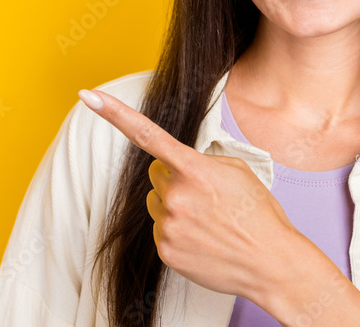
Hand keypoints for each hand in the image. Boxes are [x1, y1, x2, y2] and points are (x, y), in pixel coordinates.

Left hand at [77, 87, 299, 302]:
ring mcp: (168, 225)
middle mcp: (175, 196)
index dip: (114, 113)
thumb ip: (201, 161)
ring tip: (208, 220)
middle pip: (156, 174)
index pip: (147, 134)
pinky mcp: (165, 251)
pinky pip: (160, 230)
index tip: (88, 96)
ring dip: (175, 206)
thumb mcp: (237, 171)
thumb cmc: (258, 214)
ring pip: (157, 203)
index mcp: (194, 169)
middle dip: (174, 178)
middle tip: (206, 195)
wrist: (272, 263)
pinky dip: (177, 232)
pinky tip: (203, 240)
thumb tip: (178, 165)